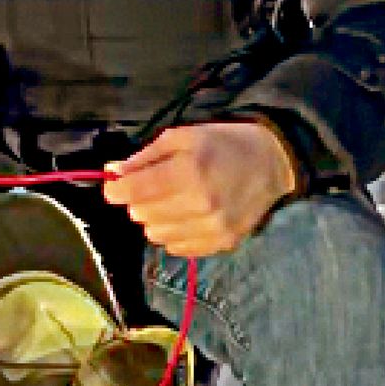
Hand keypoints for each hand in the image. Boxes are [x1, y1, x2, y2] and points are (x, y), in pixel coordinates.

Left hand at [101, 121, 300, 259]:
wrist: (272, 163)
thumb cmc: (223, 143)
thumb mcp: (183, 136)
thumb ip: (145, 156)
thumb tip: (112, 172)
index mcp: (188, 173)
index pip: (132, 192)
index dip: (116, 188)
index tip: (116, 185)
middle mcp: (199, 205)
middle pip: (140, 215)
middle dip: (138, 200)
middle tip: (153, 188)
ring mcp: (212, 228)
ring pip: (155, 235)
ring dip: (155, 219)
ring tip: (172, 202)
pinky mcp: (222, 244)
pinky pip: (177, 248)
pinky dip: (174, 234)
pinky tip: (186, 217)